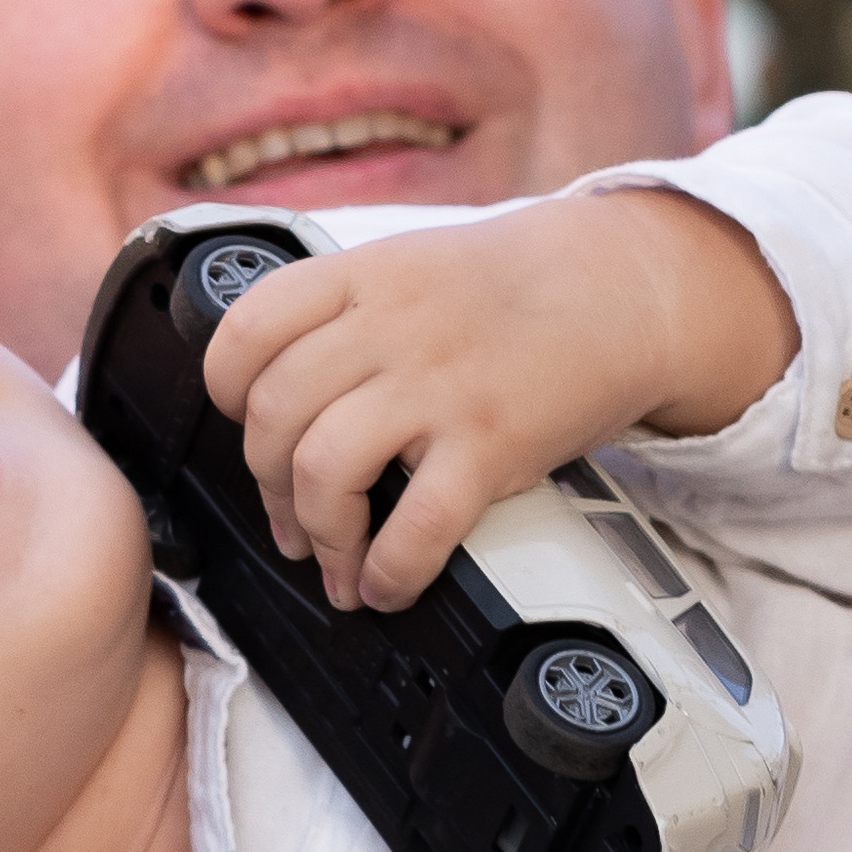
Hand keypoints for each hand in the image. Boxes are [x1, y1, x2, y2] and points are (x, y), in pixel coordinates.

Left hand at [200, 189, 796, 611]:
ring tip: (333, 561)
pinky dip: (387, 572)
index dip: (226, 392)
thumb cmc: (514, 289)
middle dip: (265, 486)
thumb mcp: (411, 265)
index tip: (242, 424)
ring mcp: (439, 385)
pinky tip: (386, 585)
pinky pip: (415, 527)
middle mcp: (390, 326)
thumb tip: (271, 393)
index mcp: (360, 276)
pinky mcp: (492, 443)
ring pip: (322, 469)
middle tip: (288, 521)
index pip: (246, 331)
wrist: (626, 288)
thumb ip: (342, 313)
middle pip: (273, 415)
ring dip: (316, 535)